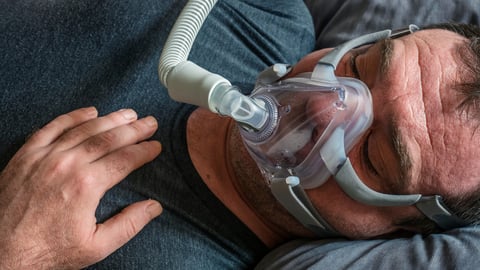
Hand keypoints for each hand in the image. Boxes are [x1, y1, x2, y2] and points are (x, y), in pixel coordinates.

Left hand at [0, 107, 162, 268]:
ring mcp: (44, 156)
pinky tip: (89, 111)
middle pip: (108, 139)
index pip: (124, 160)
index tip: (156, 146)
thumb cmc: (47, 251)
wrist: (0, 254)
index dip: (144, 151)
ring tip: (128, 114)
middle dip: (134, 129)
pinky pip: (53, 127)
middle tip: (150, 122)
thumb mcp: (96, 247)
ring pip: (84, 129)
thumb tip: (153, 207)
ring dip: (110, 119)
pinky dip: (73, 117)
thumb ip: (129, 224)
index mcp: (86, 186)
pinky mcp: (27, 155)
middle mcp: (67, 164)